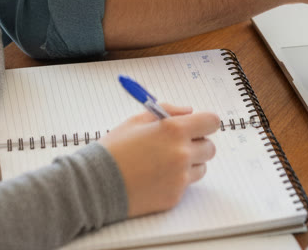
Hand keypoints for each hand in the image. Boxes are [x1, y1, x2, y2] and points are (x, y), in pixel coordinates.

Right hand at [100, 103, 221, 216]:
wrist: (96, 184)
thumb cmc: (114, 149)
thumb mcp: (136, 120)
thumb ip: (167, 111)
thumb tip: (188, 111)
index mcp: (174, 130)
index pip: (211, 122)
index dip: (204, 123)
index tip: (197, 126)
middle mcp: (182, 154)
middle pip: (210, 147)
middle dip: (197, 144)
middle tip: (176, 144)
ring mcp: (180, 178)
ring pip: (201, 168)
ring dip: (189, 164)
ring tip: (163, 162)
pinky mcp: (174, 196)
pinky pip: (185, 185)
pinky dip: (175, 181)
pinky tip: (154, 177)